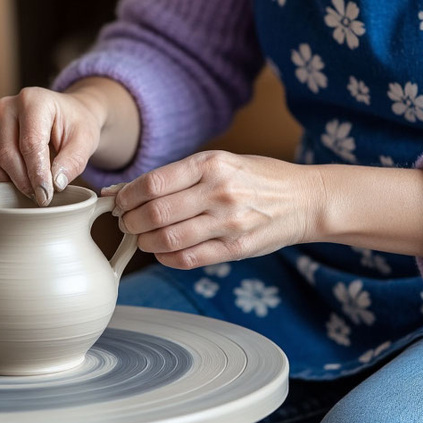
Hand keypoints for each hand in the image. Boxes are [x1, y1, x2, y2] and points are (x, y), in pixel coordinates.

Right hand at [0, 86, 104, 204]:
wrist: (66, 116)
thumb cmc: (75, 126)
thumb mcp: (85, 140)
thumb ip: (73, 162)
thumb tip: (55, 184)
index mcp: (33, 101)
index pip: (30, 143)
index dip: (37, 173)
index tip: (46, 196)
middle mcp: (7, 108)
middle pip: (6, 154)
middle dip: (23, 182)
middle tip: (42, 199)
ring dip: (8, 184)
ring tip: (32, 193)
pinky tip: (14, 188)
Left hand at [105, 151, 323, 268]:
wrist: (304, 199)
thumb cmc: (256, 178)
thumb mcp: (219, 162)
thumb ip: (175, 176)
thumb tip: (122, 190)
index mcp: (211, 164)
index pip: (153, 183)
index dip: (127, 196)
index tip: (119, 202)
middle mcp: (219, 192)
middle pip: (155, 213)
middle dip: (131, 221)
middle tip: (126, 223)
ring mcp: (228, 223)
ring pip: (168, 239)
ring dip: (145, 242)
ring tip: (142, 238)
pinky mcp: (235, 248)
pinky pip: (188, 259)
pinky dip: (166, 258)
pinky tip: (162, 251)